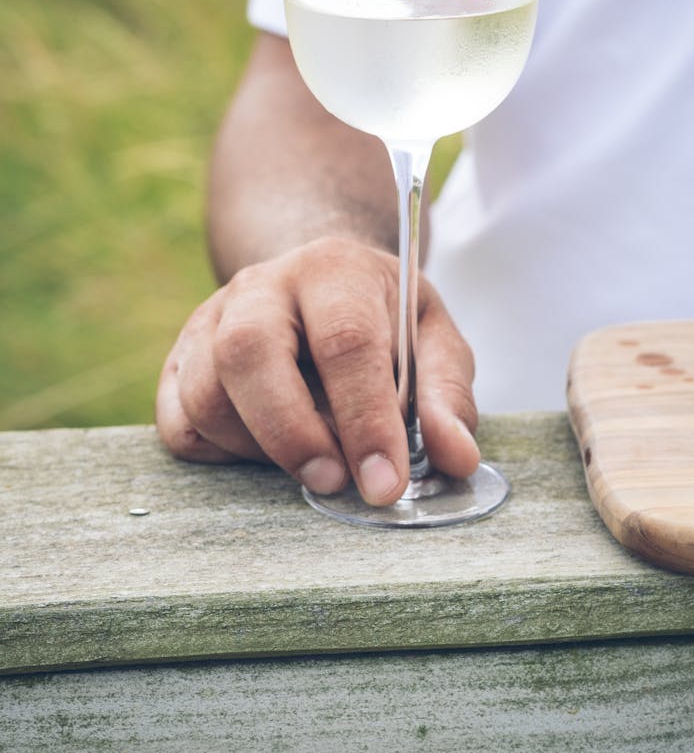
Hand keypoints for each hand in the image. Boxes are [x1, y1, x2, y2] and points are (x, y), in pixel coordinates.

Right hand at [156, 236, 479, 504]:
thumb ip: (446, 396)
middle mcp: (261, 285)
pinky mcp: (180, 361)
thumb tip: (455, 458)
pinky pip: (179, 425)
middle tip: (335, 483)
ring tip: (310, 456)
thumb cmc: (381, 319)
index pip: (344, 340)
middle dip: (292, 434)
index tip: (384, 482)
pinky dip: (221, 454)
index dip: (365, 418)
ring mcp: (210, 320)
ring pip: (205, 395)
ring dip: (258, 448)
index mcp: (333, 268)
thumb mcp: (431, 339)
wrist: (316, 285)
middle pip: (248, 353)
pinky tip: (265, 448)